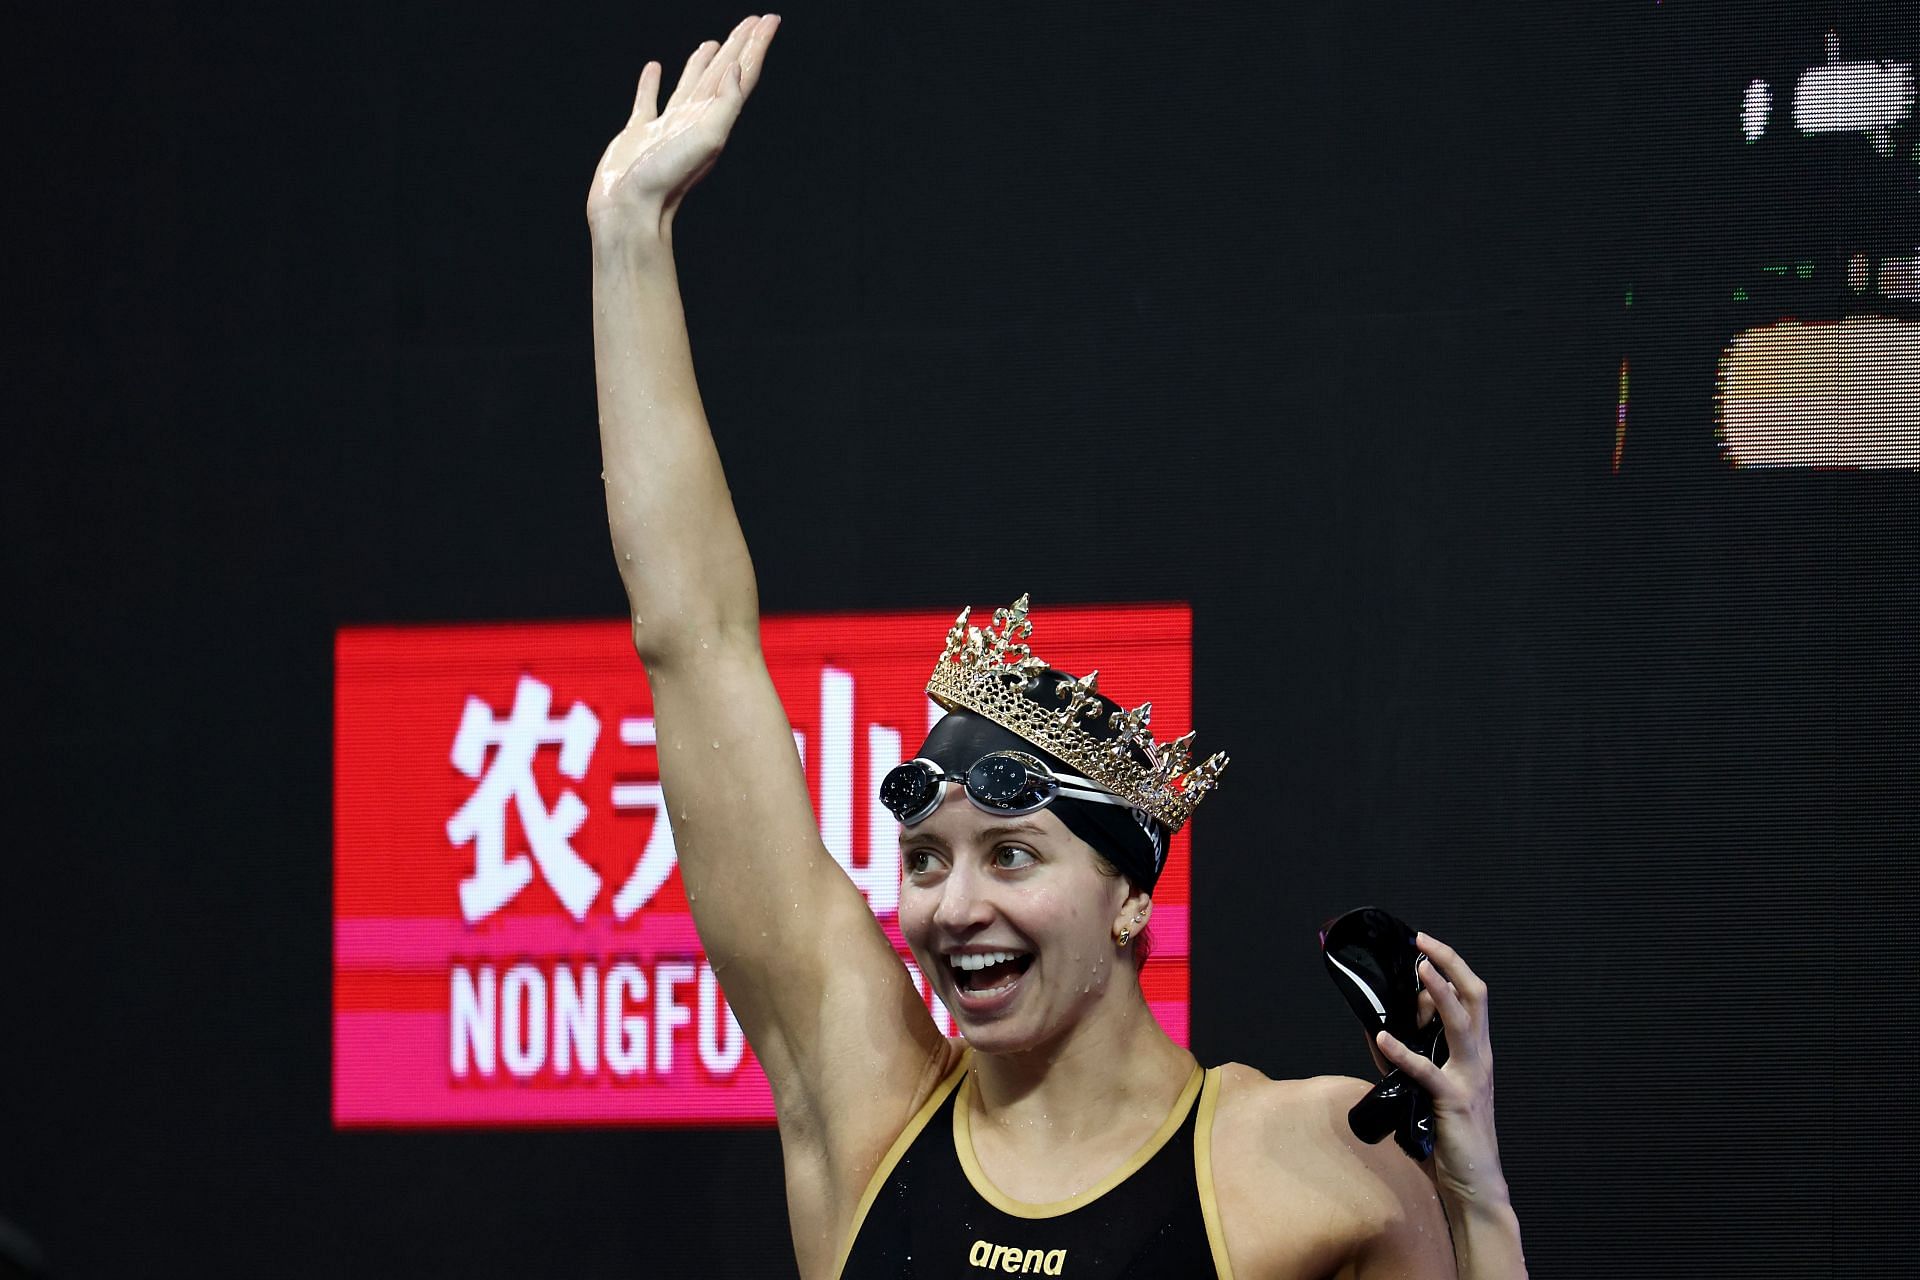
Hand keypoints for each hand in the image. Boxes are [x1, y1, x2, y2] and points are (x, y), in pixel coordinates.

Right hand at [586, 14, 781, 238]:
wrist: (629, 208)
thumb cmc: (667, 178)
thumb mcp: (706, 139)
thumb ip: (725, 104)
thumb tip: (736, 69)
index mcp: (713, 120)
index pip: (741, 75)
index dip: (756, 47)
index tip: (769, 21)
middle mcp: (694, 121)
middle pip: (722, 74)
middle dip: (740, 46)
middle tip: (754, 21)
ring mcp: (667, 127)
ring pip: (690, 84)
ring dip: (703, 62)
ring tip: (714, 42)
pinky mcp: (639, 133)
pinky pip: (648, 100)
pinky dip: (651, 83)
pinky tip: (654, 68)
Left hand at [1373, 932, 1509, 1205]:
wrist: (1474, 1184)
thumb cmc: (1448, 1135)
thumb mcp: (1426, 1089)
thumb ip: (1406, 1060)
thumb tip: (1375, 1031)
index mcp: (1475, 1052)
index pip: (1471, 998)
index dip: (1449, 970)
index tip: (1422, 949)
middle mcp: (1479, 1059)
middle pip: (1476, 997)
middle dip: (1451, 964)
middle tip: (1422, 941)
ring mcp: (1470, 1078)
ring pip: (1462, 1024)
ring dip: (1440, 994)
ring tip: (1420, 969)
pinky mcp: (1455, 1102)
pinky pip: (1427, 1071)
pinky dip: (1403, 1053)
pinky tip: (1382, 1039)